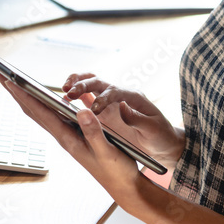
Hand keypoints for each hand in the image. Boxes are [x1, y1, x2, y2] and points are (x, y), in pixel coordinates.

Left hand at [0, 72, 144, 202]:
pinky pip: (54, 116)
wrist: (123, 186)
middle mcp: (63, 136)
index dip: (22, 94)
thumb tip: (81, 111)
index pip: (39, 111)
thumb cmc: (115, 170)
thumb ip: (94, 132)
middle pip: (33, 110)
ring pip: (41, 113)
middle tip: (0, 75)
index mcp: (67, 138)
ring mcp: (68, 136)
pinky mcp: (75, 136)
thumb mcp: (107, 151)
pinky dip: (44, 104)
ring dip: (26, 97)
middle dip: (16, 92)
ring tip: (15, 83)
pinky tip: (44, 98)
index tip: (8, 79)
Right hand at [63, 73, 184, 166]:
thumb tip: (122, 108)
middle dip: (83, 84)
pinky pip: (86, 97)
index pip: (115, 91)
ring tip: (64, 89)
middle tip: (69, 92)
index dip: (103, 98)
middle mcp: (119, 95)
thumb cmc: (160, 135)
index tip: (94, 110)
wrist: (161, 142)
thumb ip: (138, 119)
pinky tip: (62, 101)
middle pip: (99, 82)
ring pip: (90, 83)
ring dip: (76, 83)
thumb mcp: (153, 130)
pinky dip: (75, 96)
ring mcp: (109, 101)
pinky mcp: (102, 109)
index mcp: (133, 97)